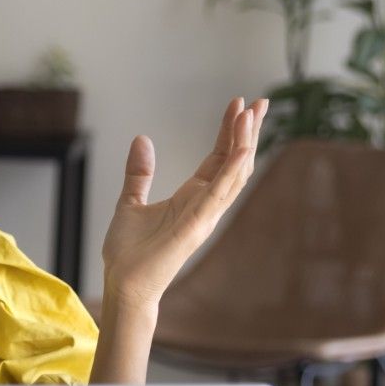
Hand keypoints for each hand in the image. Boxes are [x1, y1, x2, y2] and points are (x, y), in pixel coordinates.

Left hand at [99, 96, 267, 310]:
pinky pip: (220, 193)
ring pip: (234, 173)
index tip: (238, 104)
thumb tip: (142, 139)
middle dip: (248, 131)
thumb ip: (139, 173)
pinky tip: (242, 147)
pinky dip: (232, 168)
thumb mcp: (130, 202)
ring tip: (251, 113)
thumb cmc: (129, 252)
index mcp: (191, 197)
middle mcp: (204, 204)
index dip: (229, 132)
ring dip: (244, 143)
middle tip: (261, 101)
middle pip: (234, 161)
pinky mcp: (198, 225)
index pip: (218, 158)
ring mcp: (205, 214)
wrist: (123, 284)